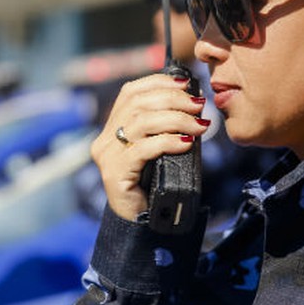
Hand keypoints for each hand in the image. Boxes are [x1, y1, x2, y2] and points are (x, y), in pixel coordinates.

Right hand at [91, 72, 208, 221]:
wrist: (142, 222)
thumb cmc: (155, 183)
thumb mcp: (159, 147)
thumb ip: (165, 125)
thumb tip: (193, 102)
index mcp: (112, 127)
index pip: (130, 92)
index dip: (158, 82)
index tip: (185, 84)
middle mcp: (105, 139)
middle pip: (137, 104)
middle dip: (173, 100)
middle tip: (198, 106)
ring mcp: (107, 156)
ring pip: (141, 123)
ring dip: (176, 119)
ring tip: (198, 125)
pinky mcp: (115, 173)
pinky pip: (143, 149)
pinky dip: (168, 142)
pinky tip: (186, 143)